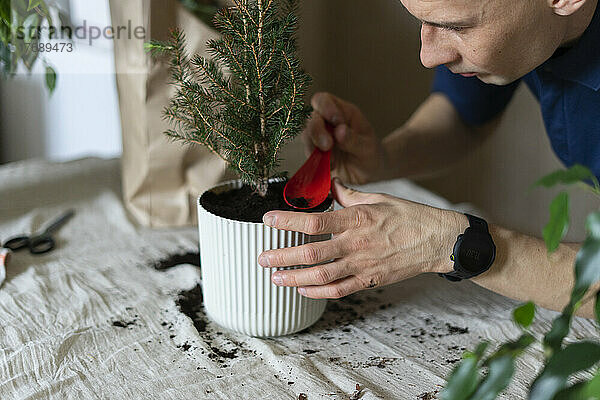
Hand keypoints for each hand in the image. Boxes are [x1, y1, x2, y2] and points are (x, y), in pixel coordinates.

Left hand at [258, 179, 466, 298]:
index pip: (314, 221)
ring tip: (275, 277)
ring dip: (294, 278)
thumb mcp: (378, 198)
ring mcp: (362, 265)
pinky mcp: (370, 280)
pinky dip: (318, 292)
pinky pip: (339, 290)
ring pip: (321, 276)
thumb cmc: (409, 216)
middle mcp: (355, 243)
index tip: (267, 220)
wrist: (437, 240)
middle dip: (281, 257)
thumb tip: (333, 185)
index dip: (286, 221)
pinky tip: (302, 289)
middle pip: (310, 253)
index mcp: (356, 219)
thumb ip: (350, 195)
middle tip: (262, 258)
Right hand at [303, 92, 384, 184]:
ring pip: (307, 136)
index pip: (324, 100)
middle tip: (327, 146)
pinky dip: (315, 161)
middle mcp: (329, 123)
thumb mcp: (367, 148)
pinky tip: (330, 167)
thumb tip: (339, 130)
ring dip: (315, 148)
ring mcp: (321, 138)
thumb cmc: (371, 155)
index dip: (324, 107)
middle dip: (317, 131)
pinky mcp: (317, 154)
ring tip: (332, 162)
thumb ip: (353, 139)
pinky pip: (308, 154)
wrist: (370, 176)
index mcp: (344, 113)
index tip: (335, 122)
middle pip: (312, 118)